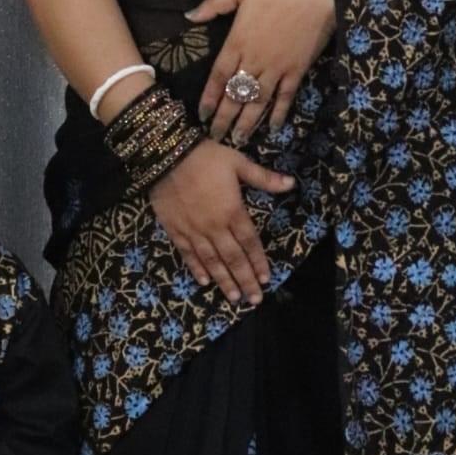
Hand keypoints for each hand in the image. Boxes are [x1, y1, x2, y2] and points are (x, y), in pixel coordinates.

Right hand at [150, 139, 295, 305]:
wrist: (164, 155)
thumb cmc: (205, 157)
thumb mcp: (238, 162)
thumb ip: (263, 178)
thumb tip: (291, 184)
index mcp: (233, 212)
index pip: (250, 243)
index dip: (259, 262)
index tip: (266, 279)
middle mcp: (214, 227)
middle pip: (233, 258)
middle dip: (245, 280)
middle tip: (254, 299)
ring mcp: (193, 231)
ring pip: (212, 262)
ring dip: (224, 281)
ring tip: (234, 298)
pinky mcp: (174, 230)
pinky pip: (188, 254)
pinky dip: (196, 269)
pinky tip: (204, 282)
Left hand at [189, 0, 336, 145]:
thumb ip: (214, 4)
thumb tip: (189, 16)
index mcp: (238, 42)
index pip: (218, 76)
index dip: (209, 98)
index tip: (202, 115)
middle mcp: (254, 61)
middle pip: (235, 96)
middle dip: (224, 119)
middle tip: (216, 137)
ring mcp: (277, 69)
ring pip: (257, 102)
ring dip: (248, 123)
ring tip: (239, 140)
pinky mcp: (296, 72)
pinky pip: (285, 98)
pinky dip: (279, 114)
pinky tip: (273, 128)